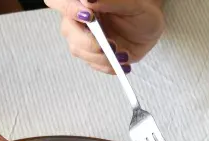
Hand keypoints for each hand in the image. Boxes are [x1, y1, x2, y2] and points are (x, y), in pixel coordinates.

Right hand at [47, 0, 164, 73]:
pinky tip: (123, 63)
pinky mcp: (92, 53)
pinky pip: (92, 63)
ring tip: (123, 55)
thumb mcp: (133, 3)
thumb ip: (111, 0)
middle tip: (110, 44)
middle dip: (89, 41)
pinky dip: (108, 66)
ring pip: (79, 50)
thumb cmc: (141, 10)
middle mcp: (79, 18)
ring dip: (101, 57)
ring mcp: (83, 37)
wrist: (148, 26)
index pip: (60, 1)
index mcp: (83, 2)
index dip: (69, 9)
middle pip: (68, 30)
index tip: (88, 16)